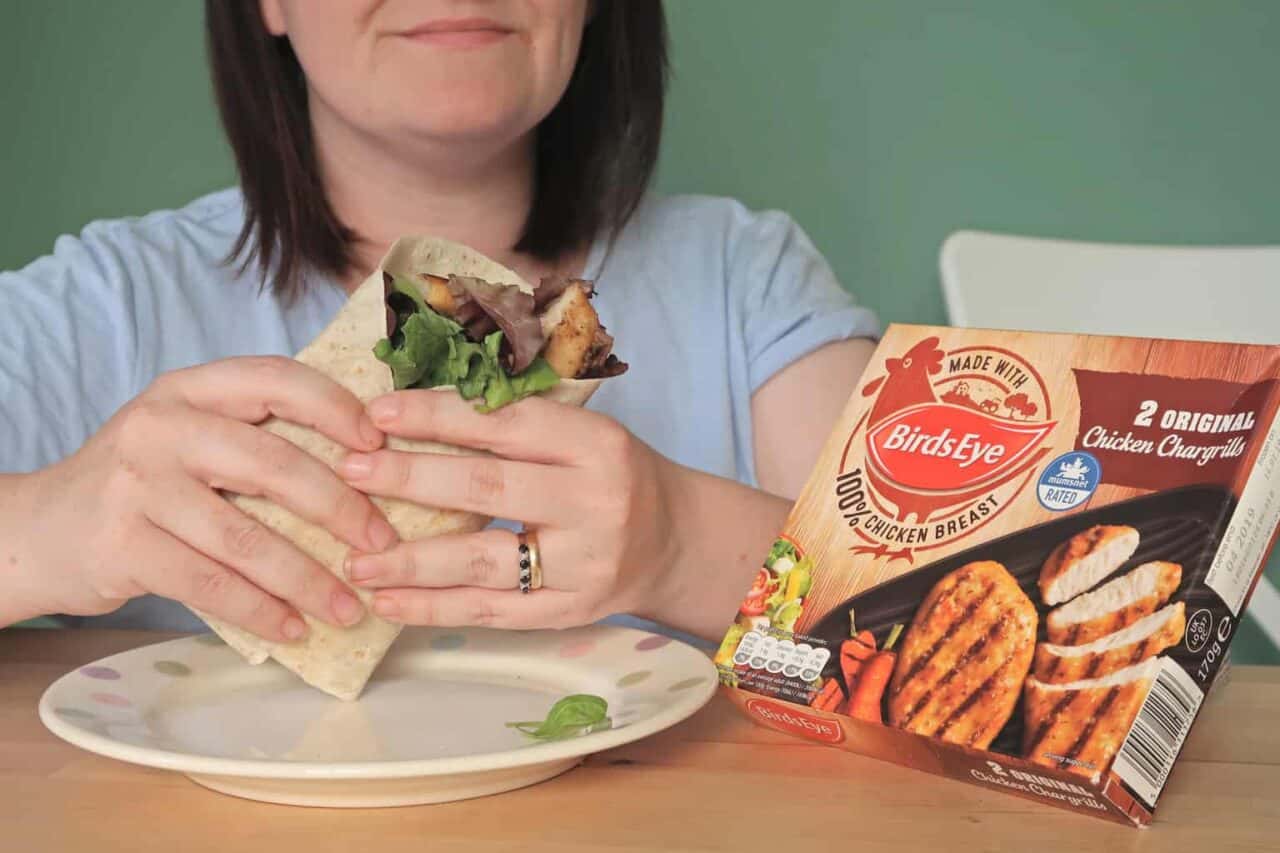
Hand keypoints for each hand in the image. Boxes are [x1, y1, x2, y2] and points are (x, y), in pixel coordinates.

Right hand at [7, 357, 397, 639]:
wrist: (42, 529)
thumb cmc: (145, 484)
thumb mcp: (192, 437)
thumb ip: (257, 436)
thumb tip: (369, 467)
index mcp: (192, 389)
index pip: (275, 379)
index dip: (335, 408)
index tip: (381, 445)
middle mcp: (162, 427)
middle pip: (273, 463)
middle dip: (340, 507)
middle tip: (384, 543)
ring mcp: (137, 485)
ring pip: (246, 536)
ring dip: (308, 578)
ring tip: (350, 607)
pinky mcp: (122, 545)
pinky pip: (211, 583)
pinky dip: (261, 610)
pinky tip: (294, 627)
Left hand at [335, 390, 681, 628]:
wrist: (674, 541)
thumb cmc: (613, 475)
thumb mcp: (585, 434)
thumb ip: (516, 425)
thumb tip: (412, 411)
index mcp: (597, 444)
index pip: (506, 424)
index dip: (437, 417)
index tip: (376, 413)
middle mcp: (595, 502)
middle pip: (487, 488)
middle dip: (409, 480)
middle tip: (348, 472)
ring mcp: (584, 563)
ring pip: (482, 560)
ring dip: (410, 560)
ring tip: (353, 559)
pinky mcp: (570, 612)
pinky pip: (491, 612)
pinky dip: (434, 608)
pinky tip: (389, 602)